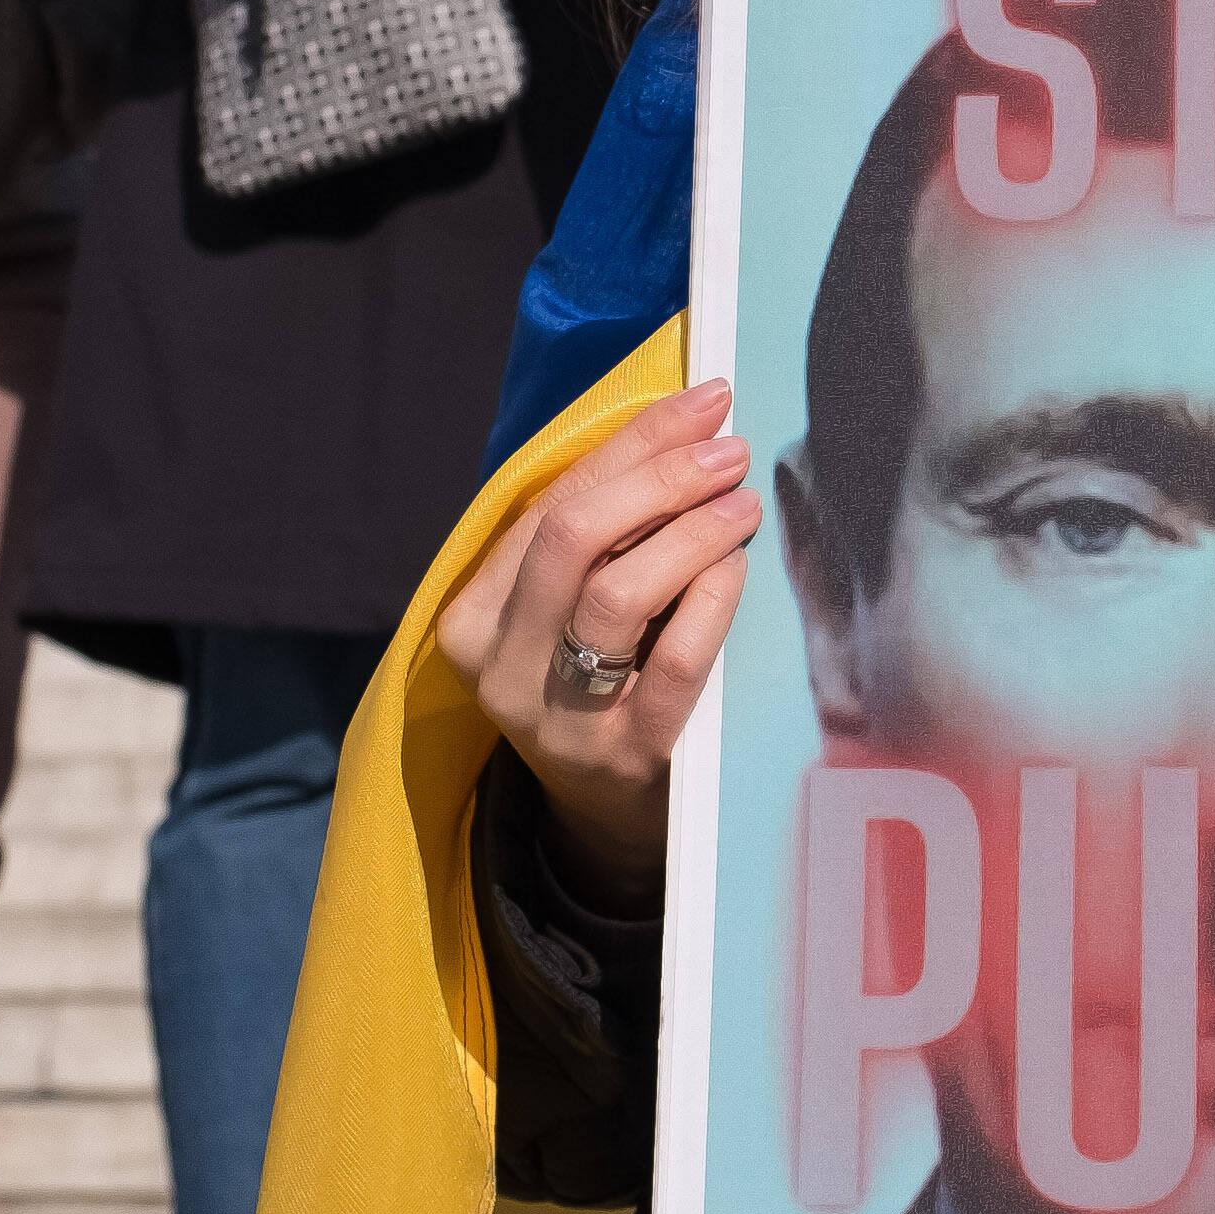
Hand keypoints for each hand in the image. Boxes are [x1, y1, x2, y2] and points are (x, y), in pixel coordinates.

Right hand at [432, 381, 764, 902]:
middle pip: (572, 536)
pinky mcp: (624, 757)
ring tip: (741, 501)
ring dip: (689, 532)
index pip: (550, 503)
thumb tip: (683, 422)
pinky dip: (712, 600)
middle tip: (728, 448)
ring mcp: (556, 716)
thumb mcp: (566, 607)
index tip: (702, 400)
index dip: (631, 442)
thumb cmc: (593, 679)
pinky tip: (738, 567)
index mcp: (472, 615)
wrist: (601, 813)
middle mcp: (498, 665)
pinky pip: (675, 661)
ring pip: (616, 594)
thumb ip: (598, 531)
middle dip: (658, 476)